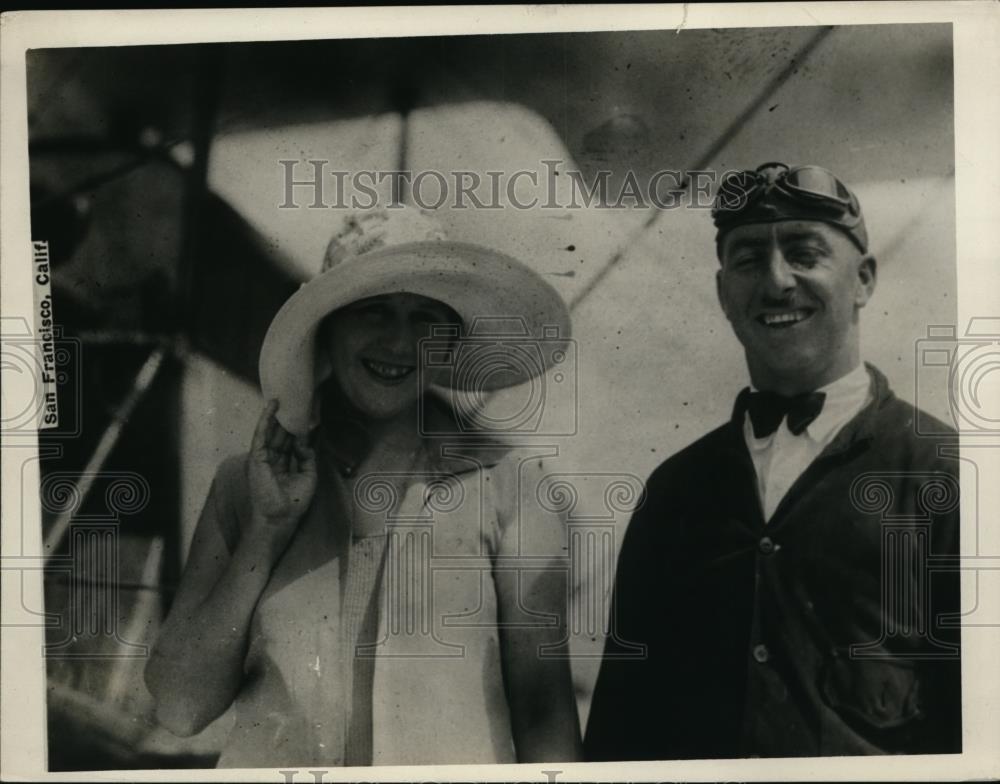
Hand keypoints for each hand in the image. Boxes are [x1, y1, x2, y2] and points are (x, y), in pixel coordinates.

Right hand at [247, 400, 316, 543]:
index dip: (297, 429)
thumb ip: (307, 456)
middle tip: (295, 401)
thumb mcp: (308, 476)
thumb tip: (304, 440)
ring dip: (276, 416)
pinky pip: (261, 435)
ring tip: (282, 398)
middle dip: (287, 419)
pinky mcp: (256, 458)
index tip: (306, 414)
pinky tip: (271, 407)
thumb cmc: (294, 503)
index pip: (290, 443)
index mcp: (284, 466)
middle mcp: (272, 461)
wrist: (280, 518)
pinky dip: (265, 420)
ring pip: (271, 432)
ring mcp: (263, 459)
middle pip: (280, 435)